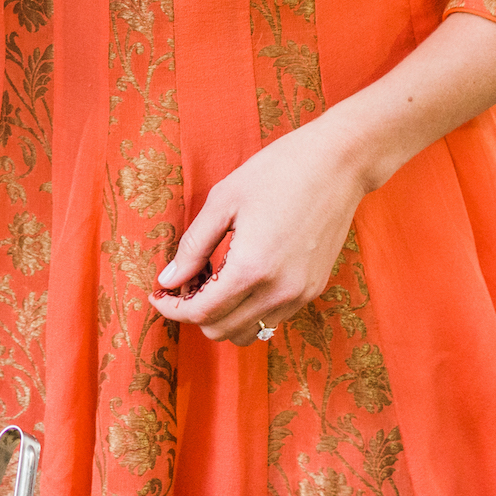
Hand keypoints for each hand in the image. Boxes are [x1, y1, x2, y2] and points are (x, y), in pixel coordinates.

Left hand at [147, 119, 364, 345]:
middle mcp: (279, 292)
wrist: (338, 164)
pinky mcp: (314, 288)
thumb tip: (167, 280)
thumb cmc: (276, 172)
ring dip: (223, 314)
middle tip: (184, 280)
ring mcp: (300, 294)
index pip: (202, 313)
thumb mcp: (223, 201)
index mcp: (252, 269)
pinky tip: (239, 276)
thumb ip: (193, 246)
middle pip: (222, 330)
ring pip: (249, 332)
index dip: (172, 309)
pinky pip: (272, 317)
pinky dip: (248, 309)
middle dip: (194, 311)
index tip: (157, 295)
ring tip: (212, 278)